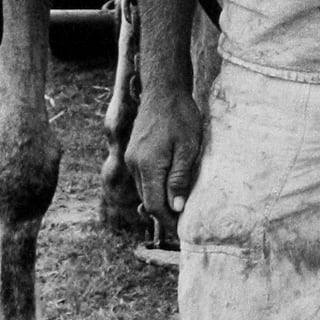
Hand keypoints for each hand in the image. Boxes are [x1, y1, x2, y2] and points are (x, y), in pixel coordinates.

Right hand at [125, 84, 201, 237]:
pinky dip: (155, 186)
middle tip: (184, 222)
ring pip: (145, 189)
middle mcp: (135, 165)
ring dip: (160, 200)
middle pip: (148, 200)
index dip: (167, 221)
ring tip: (179, 206)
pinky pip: (143, 177)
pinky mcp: (134, 153)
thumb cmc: (180, 115)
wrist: (163, 90)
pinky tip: (169, 186)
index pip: (155, 205)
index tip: (182, 230)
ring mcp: (132, 158)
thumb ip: (180, 178)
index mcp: (148, 166)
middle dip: (165, 213)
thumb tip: (177, 208)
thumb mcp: (188, 147)